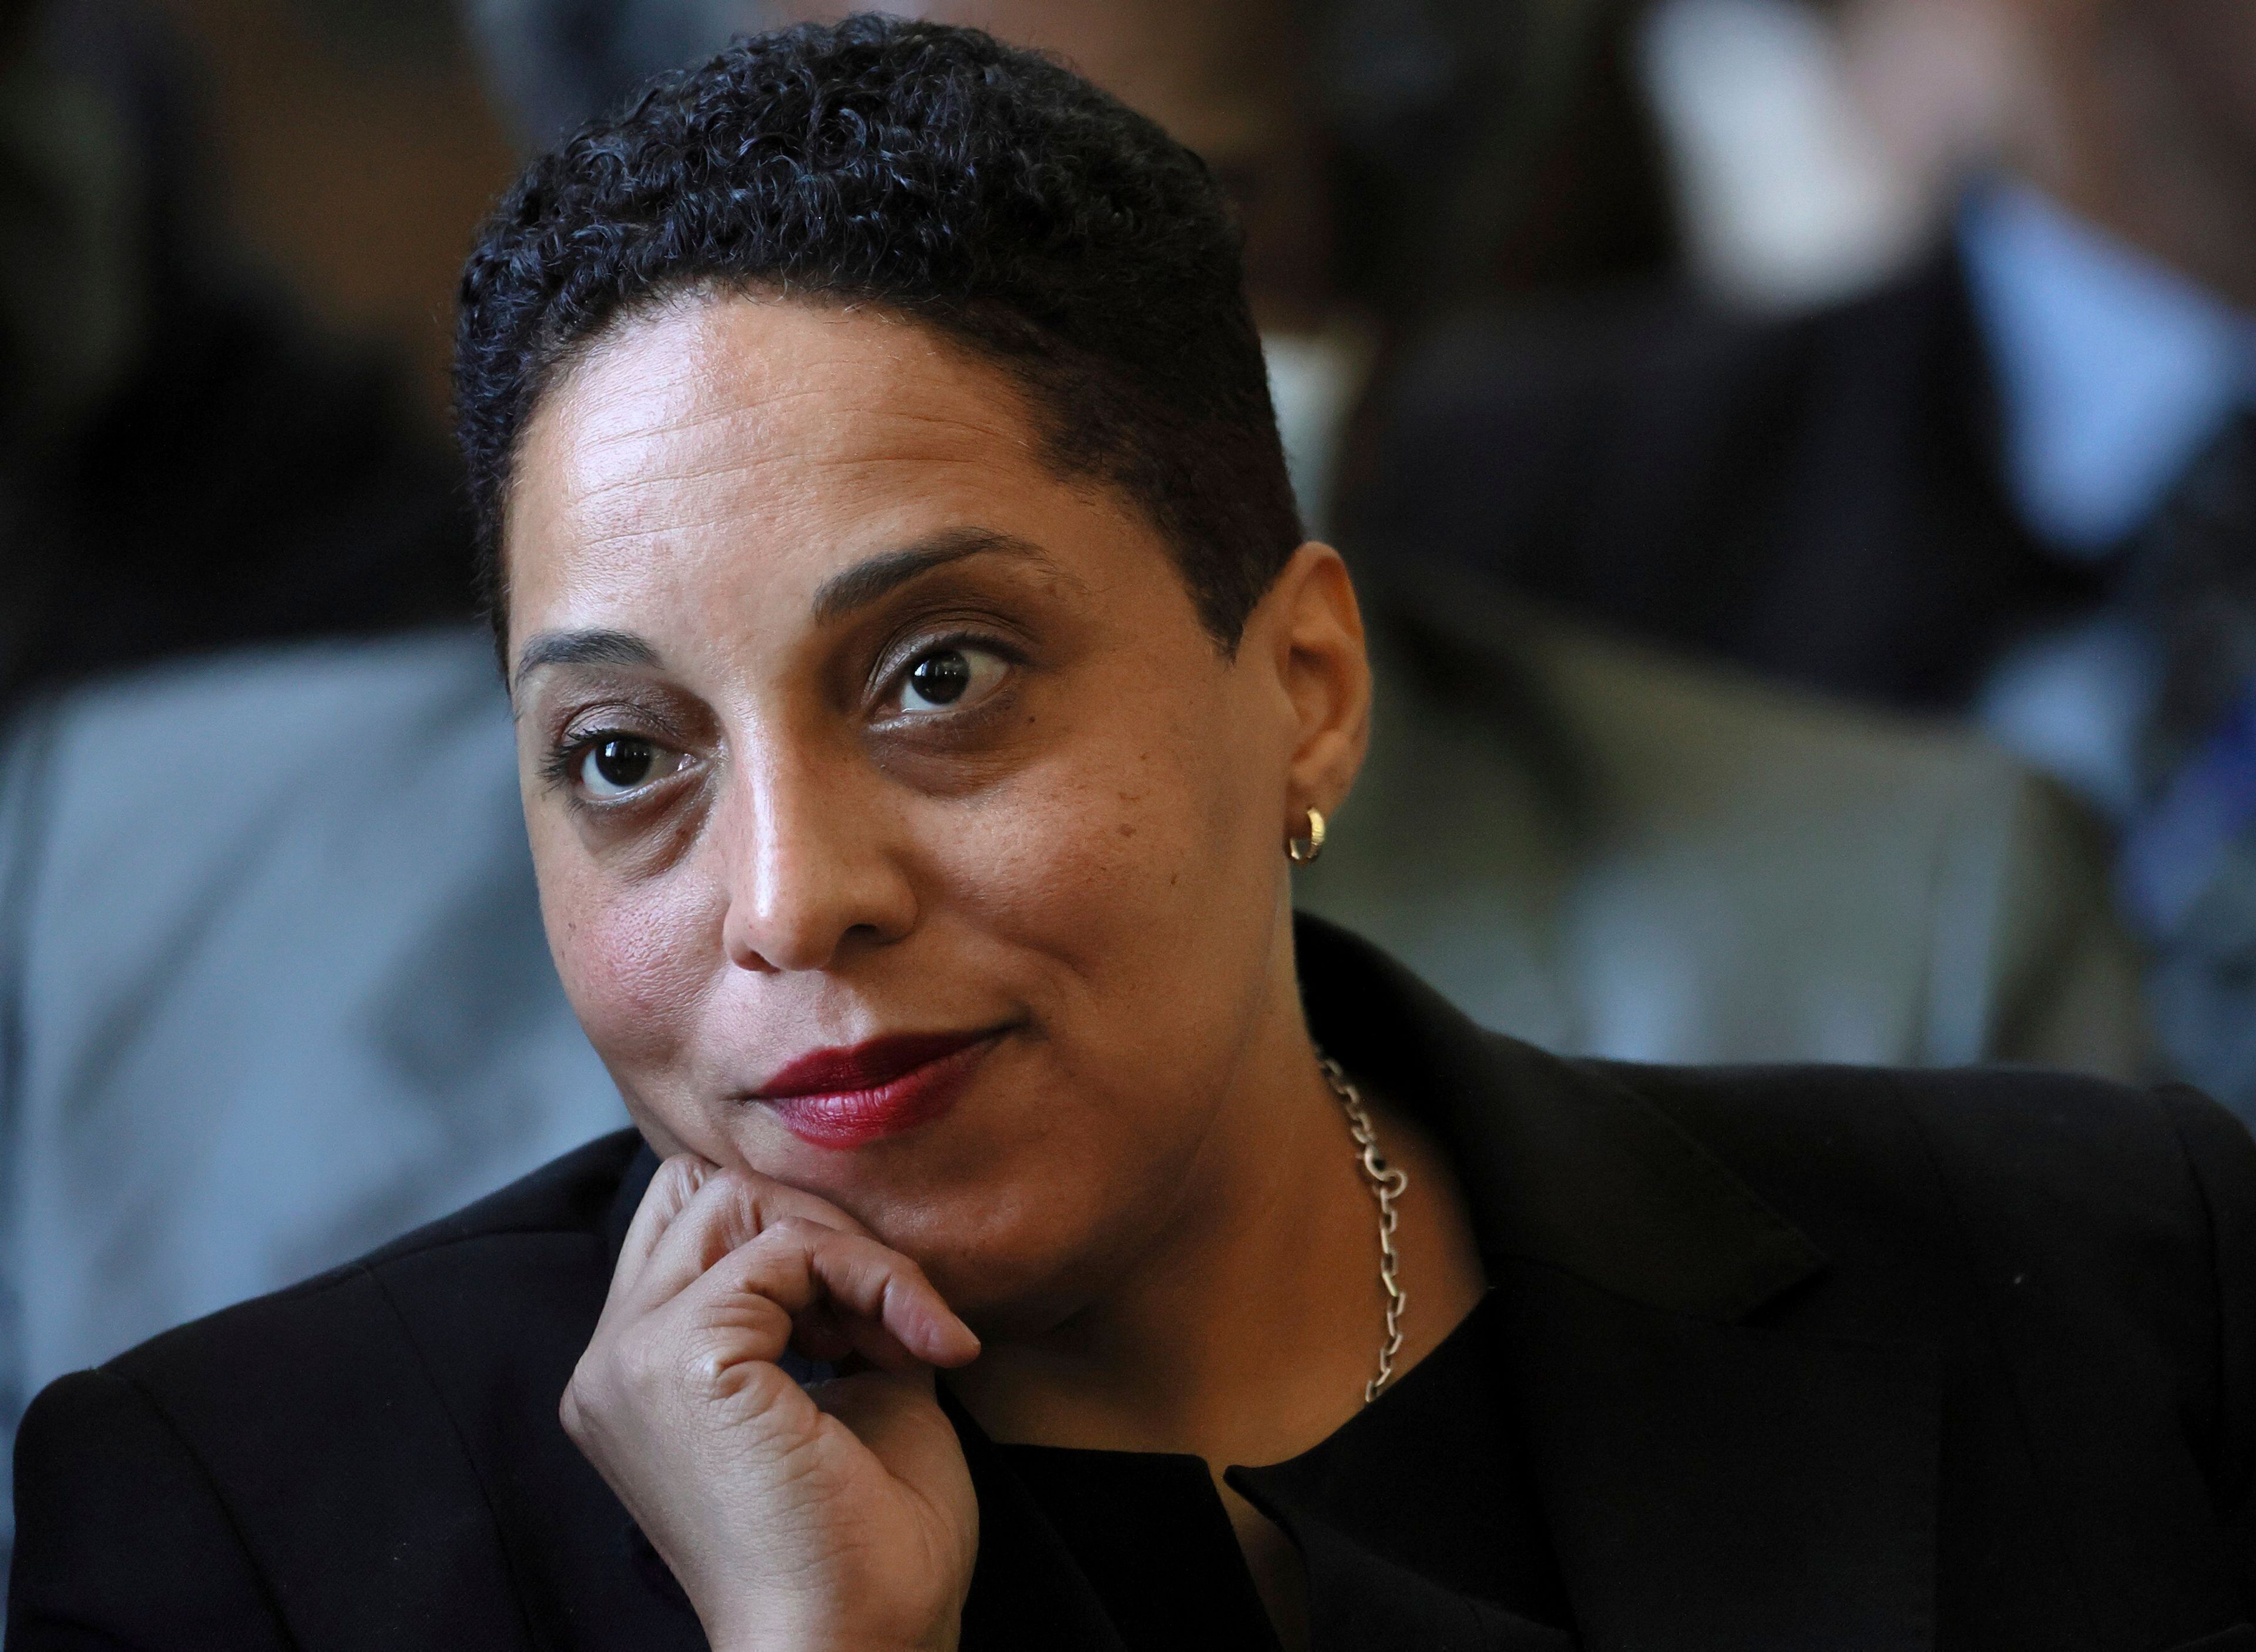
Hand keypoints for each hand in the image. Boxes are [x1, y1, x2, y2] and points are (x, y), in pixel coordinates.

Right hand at [561, 1155, 981, 1651]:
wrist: (866, 1646)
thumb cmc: (870, 1548)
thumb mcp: (853, 1389)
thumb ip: (835, 1301)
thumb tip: (865, 1229)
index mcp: (636, 1377)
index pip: (691, 1223)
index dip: (794, 1240)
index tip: (877, 1327)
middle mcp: (611, 1362)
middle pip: (703, 1193)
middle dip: (816, 1230)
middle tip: (891, 1323)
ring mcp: (631, 1358)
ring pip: (738, 1201)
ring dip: (849, 1252)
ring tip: (903, 1339)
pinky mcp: (680, 1357)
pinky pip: (788, 1247)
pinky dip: (873, 1276)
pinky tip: (918, 1348)